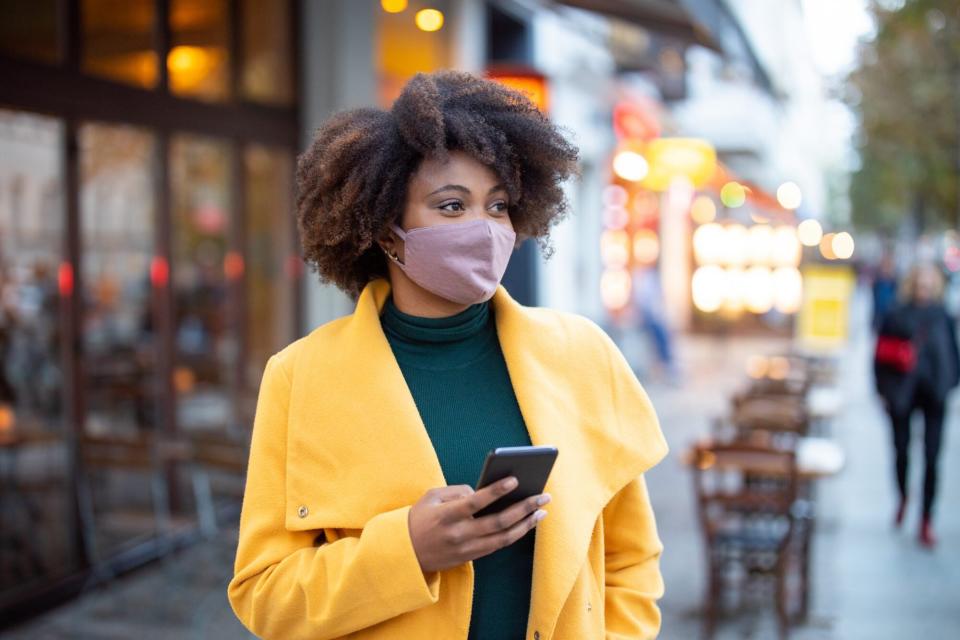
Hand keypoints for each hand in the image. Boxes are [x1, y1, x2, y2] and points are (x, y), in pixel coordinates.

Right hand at [407, 477, 549, 572]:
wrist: (405, 554)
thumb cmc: (418, 518)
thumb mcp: (431, 497)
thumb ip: (457, 491)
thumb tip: (482, 491)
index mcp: (447, 515)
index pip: (476, 502)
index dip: (496, 491)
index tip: (514, 480)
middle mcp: (460, 534)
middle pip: (498, 522)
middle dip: (524, 508)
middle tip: (543, 497)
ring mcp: (467, 548)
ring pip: (504, 537)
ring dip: (526, 524)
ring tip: (541, 511)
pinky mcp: (471, 557)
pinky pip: (498, 545)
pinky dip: (515, 534)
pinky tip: (526, 523)